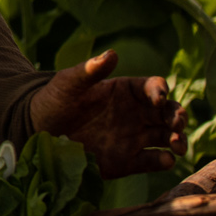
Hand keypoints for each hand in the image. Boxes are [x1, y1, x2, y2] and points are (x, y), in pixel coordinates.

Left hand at [29, 50, 184, 176]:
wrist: (37, 131)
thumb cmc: (54, 100)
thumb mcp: (69, 83)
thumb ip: (90, 71)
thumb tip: (112, 53)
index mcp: (126, 92)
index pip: (153, 88)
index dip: (160, 91)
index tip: (157, 98)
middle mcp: (136, 114)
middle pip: (168, 113)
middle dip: (178, 117)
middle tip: (178, 123)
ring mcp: (133, 138)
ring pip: (167, 138)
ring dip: (178, 140)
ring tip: (178, 145)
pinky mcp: (126, 161)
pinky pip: (151, 161)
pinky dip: (162, 161)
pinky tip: (165, 159)